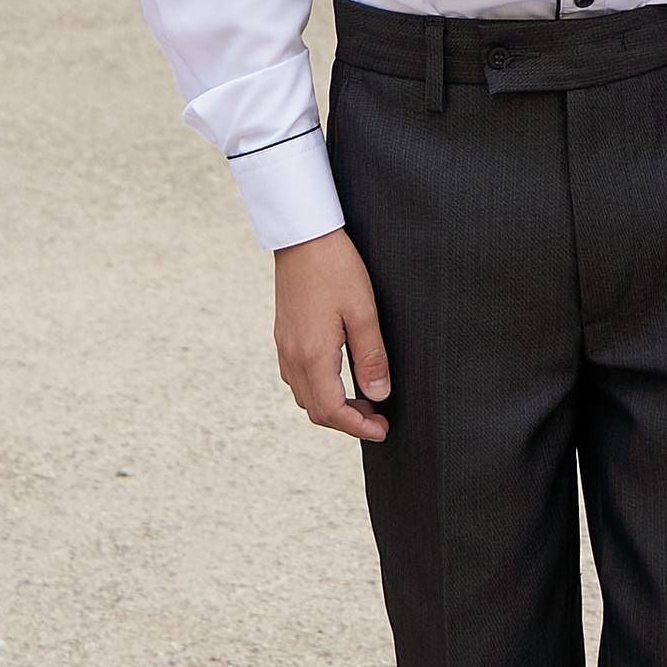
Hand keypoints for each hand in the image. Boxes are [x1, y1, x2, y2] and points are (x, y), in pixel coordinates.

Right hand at [273, 229, 390, 442]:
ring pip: (304, 396)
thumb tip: (378, 395)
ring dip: (332, 406)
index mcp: (312, 354)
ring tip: (364, 399)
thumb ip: (371, 357)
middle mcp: (293, 356)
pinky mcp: (284, 335)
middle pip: (316, 410)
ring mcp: (284, 346)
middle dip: (347, 421)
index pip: (332, 410)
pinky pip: (297, 377)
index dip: (358, 427)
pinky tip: (340, 378)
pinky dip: (318, 389)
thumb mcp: (364, 312)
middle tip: (378, 418)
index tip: (383, 430)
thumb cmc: (336, 268)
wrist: (303, 236)